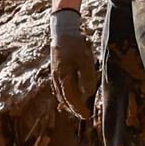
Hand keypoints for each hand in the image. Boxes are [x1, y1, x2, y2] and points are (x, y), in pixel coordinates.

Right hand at [50, 3, 100, 119]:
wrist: (62, 30)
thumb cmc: (74, 43)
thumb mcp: (85, 59)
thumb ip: (87, 77)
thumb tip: (89, 93)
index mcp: (63, 77)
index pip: (71, 98)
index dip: (79, 108)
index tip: (86, 115)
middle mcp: (56, 78)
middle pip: (64, 99)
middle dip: (74, 108)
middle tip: (84, 115)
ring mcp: (55, 74)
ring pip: (62, 93)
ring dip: (70, 102)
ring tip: (79, 108)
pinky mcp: (57, 70)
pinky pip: (60, 87)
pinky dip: (66, 94)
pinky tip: (71, 95)